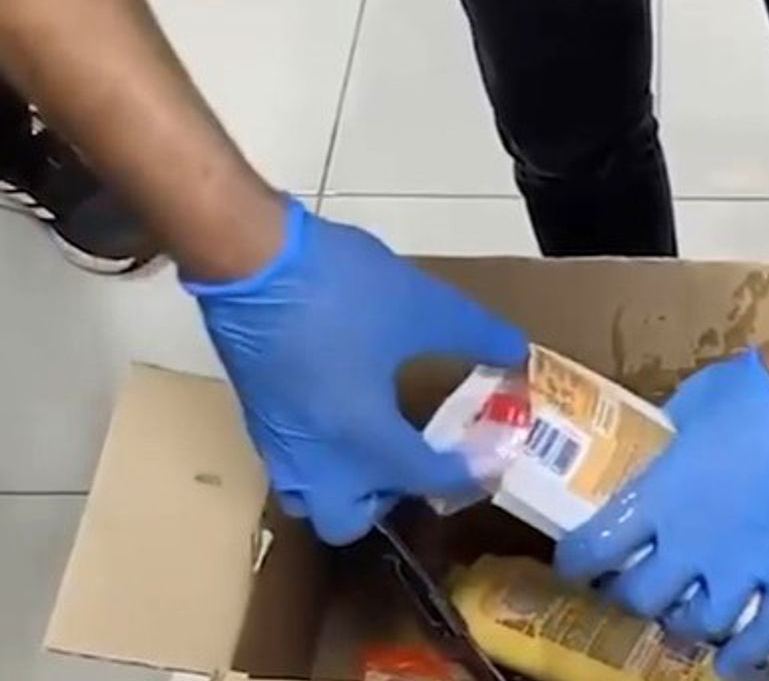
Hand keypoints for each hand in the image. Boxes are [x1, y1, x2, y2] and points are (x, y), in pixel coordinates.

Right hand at [184, 197, 526, 544]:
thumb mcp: (421, 305)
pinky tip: (341, 413)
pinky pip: (290, 463)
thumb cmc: (338, 285)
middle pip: (346, 519)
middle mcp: (316, 455)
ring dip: (346, 487)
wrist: (246, 254)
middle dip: (384, 503)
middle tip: (413, 462)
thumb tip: (516, 350)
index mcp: (362, 437)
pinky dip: (319, 459)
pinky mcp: (254, 413)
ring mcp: (276, 438)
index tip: (491, 462)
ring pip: (309, 497)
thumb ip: (475, 333)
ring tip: (378, 442)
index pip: (423, 479)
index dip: (466, 475)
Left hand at [554, 346, 768, 676]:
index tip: (572, 564)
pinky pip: (767, 628)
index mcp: (657, 498)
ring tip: (677, 618)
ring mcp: (743, 562)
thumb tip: (655, 446)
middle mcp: (691, 542)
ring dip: (682, 624)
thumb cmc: (747, 390)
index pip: (596, 549)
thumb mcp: (685, 407)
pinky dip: (748, 652)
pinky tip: (731, 664)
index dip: (576, 564)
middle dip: (627, 598)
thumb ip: (663, 439)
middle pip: (642, 597)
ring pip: (700, 622)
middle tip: (626, 587)